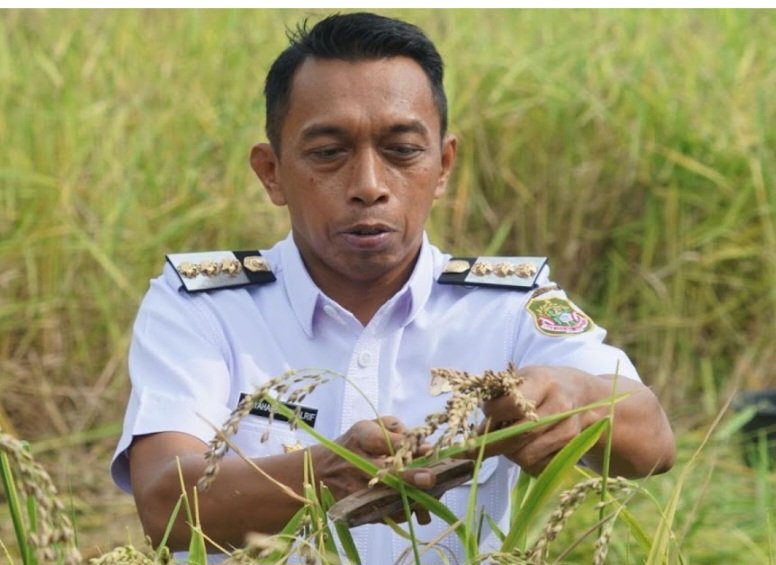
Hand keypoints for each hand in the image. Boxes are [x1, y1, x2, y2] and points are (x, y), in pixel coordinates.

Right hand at [311, 416, 436, 507]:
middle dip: (408, 477)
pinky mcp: (357, 509)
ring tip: (433, 498)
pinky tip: (421, 510)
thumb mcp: (369, 426)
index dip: (407, 446)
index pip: (383, 441)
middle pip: (384, 473)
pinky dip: (404, 512)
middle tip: (430, 478)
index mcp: (360, 438)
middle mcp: (356, 464)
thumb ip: (395, 429)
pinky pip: (384, 514)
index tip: (428, 449)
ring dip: (412, 499)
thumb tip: (422, 444)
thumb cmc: (355, 444)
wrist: (321, 471)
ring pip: (386, 498)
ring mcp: (355, 490)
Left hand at [478, 366, 602, 475]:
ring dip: (508, 453)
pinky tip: (523, 448)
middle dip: (492, 443)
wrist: (585, 395)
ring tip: (505, 441)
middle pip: (518, 435)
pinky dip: (524, 463)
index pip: (512, 404)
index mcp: (543, 382)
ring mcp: (569, 430)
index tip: (485, 413)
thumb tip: (478, 428)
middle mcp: (559, 406)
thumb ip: (500, 396)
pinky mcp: (572, 449)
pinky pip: (538, 467)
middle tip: (476, 444)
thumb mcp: (523, 377)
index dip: (492, 413)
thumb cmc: (543, 385)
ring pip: (526, 456)